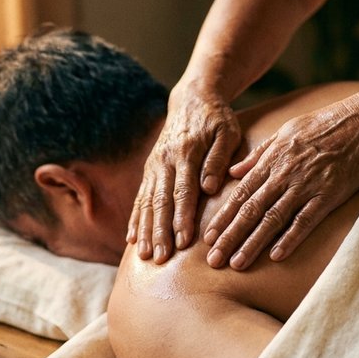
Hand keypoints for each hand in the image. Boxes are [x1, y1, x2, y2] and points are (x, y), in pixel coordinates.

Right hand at [128, 82, 241, 262]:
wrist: (192, 99)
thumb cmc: (217, 119)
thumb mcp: (226, 132)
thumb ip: (218, 159)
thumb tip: (210, 187)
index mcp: (186, 153)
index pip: (183, 191)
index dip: (182, 218)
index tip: (184, 242)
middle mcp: (165, 162)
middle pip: (160, 202)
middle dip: (159, 231)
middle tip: (160, 258)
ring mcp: (154, 166)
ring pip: (146, 203)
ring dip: (144, 230)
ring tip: (144, 255)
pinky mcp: (150, 170)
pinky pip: (140, 198)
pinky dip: (135, 219)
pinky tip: (132, 239)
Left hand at [204, 95, 358, 269]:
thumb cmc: (323, 125)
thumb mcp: (284, 132)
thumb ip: (257, 155)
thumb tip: (233, 172)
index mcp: (271, 161)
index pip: (240, 194)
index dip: (223, 218)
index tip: (208, 237)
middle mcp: (283, 175)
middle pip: (250, 210)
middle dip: (229, 237)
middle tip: (213, 260)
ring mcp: (305, 186)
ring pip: (272, 219)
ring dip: (252, 243)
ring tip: (237, 263)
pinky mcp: (328, 195)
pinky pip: (305, 220)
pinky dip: (290, 238)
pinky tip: (276, 255)